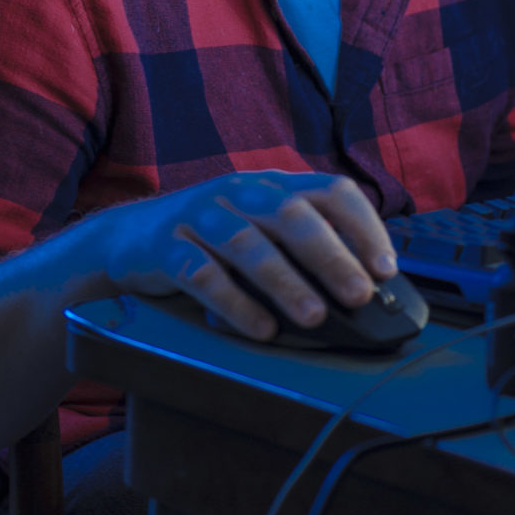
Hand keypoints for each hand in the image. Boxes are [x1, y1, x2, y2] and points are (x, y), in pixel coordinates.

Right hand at [90, 170, 396, 341]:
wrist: (129, 238)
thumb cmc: (211, 239)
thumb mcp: (259, 227)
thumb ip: (302, 244)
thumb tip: (366, 286)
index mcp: (271, 185)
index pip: (329, 191)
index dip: (363, 226)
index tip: (386, 268)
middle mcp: (238, 192)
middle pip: (289, 214)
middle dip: (329, 255)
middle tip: (358, 295)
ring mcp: (200, 216)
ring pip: (247, 244)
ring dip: (286, 282)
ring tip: (314, 317)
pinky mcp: (166, 247)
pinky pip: (201, 274)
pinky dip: (234, 303)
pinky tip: (260, 329)